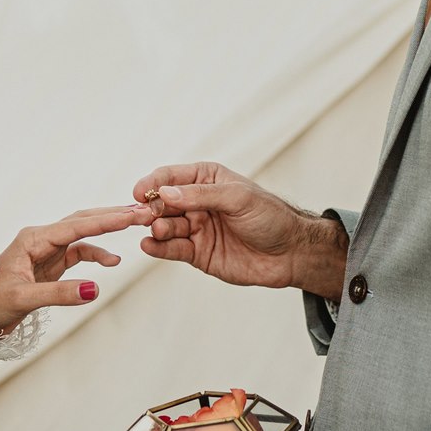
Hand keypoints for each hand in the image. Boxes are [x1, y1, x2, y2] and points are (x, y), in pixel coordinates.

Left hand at [0, 204, 153, 332]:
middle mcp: (40, 239)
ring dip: (107, 232)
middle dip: (111, 216)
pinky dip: (96, 255)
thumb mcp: (24, 299)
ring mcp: (46, 250)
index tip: (129, 214)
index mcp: (31, 239)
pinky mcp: (51, 264)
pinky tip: (112, 261)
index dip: (104, 221)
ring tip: (135, 226)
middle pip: (81, 221)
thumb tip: (95, 288)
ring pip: (83, 234)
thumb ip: (59, 294)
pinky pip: (79, 253)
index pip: (74, 226)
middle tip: (141, 212)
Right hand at [132, 161, 344, 292]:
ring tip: (158, 229)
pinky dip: (158, 248)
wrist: (291, 253)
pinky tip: (149, 246)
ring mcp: (195, 228)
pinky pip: (171, 249)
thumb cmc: (270, 218)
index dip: (152, 183)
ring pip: (164, 226)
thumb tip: (166, 192)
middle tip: (143, 215)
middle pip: (162, 202)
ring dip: (156, 227)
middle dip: (150, 208)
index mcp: (205, 179)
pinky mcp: (196, 253)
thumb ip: (201, 196)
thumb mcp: (238, 199)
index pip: (170, 176)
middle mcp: (195, 202)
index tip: (140, 192)